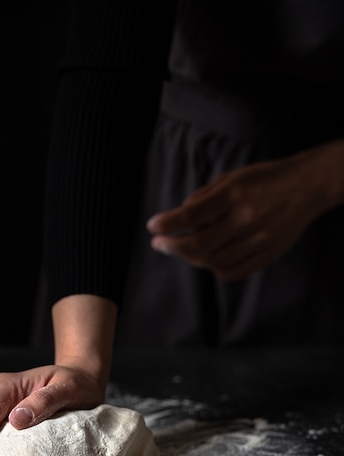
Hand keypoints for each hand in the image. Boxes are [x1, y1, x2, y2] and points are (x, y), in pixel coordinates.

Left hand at [147, 141, 343, 280]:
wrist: (307, 187)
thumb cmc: (264, 179)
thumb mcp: (231, 177)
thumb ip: (204, 198)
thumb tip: (179, 218)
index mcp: (234, 194)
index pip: (190, 216)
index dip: (167, 223)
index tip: (153, 226)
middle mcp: (245, 219)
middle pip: (199, 244)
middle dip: (172, 246)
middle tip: (159, 244)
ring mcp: (258, 240)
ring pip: (213, 261)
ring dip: (190, 259)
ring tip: (180, 250)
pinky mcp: (267, 254)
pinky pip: (233, 272)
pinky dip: (214, 269)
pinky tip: (206, 260)